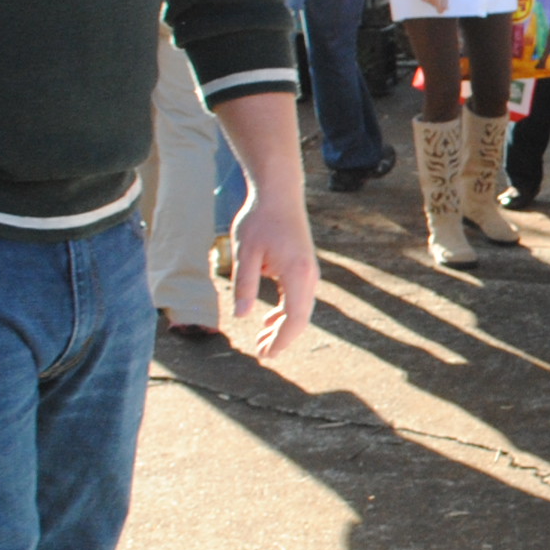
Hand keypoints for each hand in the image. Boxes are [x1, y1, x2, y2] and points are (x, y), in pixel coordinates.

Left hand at [227, 188, 320, 358]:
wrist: (279, 193)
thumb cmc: (259, 220)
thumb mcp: (245, 253)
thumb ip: (244, 285)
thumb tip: (241, 316)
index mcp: (296, 274)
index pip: (295, 318)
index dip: (282, 340)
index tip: (267, 355)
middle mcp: (308, 276)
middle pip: (300, 318)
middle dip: (281, 338)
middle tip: (261, 354)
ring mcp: (308, 272)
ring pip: (300, 309)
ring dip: (282, 327)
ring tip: (262, 342)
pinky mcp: (303, 267)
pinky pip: (297, 298)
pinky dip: (285, 312)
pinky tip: (269, 319)